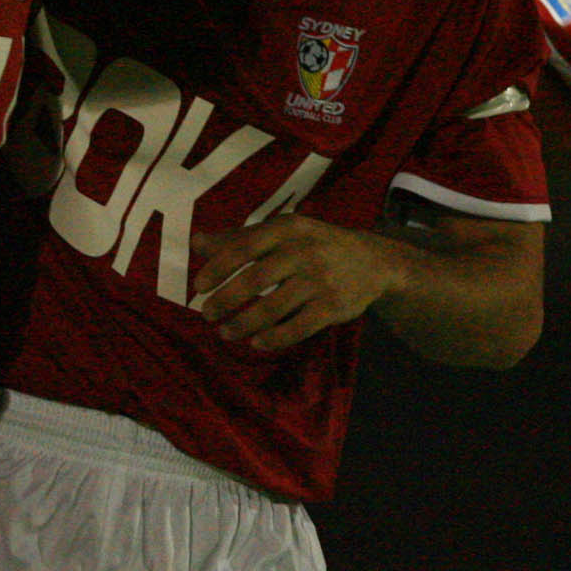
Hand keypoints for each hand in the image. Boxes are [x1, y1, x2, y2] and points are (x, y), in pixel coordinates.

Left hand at [190, 215, 406, 352]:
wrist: (373, 260)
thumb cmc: (315, 244)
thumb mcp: (283, 233)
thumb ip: (240, 238)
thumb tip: (197, 242)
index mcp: (287, 228)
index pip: (244, 247)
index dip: (218, 268)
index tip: (199, 286)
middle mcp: (304, 251)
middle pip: (255, 279)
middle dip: (225, 300)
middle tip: (207, 314)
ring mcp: (320, 280)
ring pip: (273, 308)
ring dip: (243, 323)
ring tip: (225, 332)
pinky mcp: (333, 307)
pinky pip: (297, 327)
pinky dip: (274, 338)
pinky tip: (257, 342)